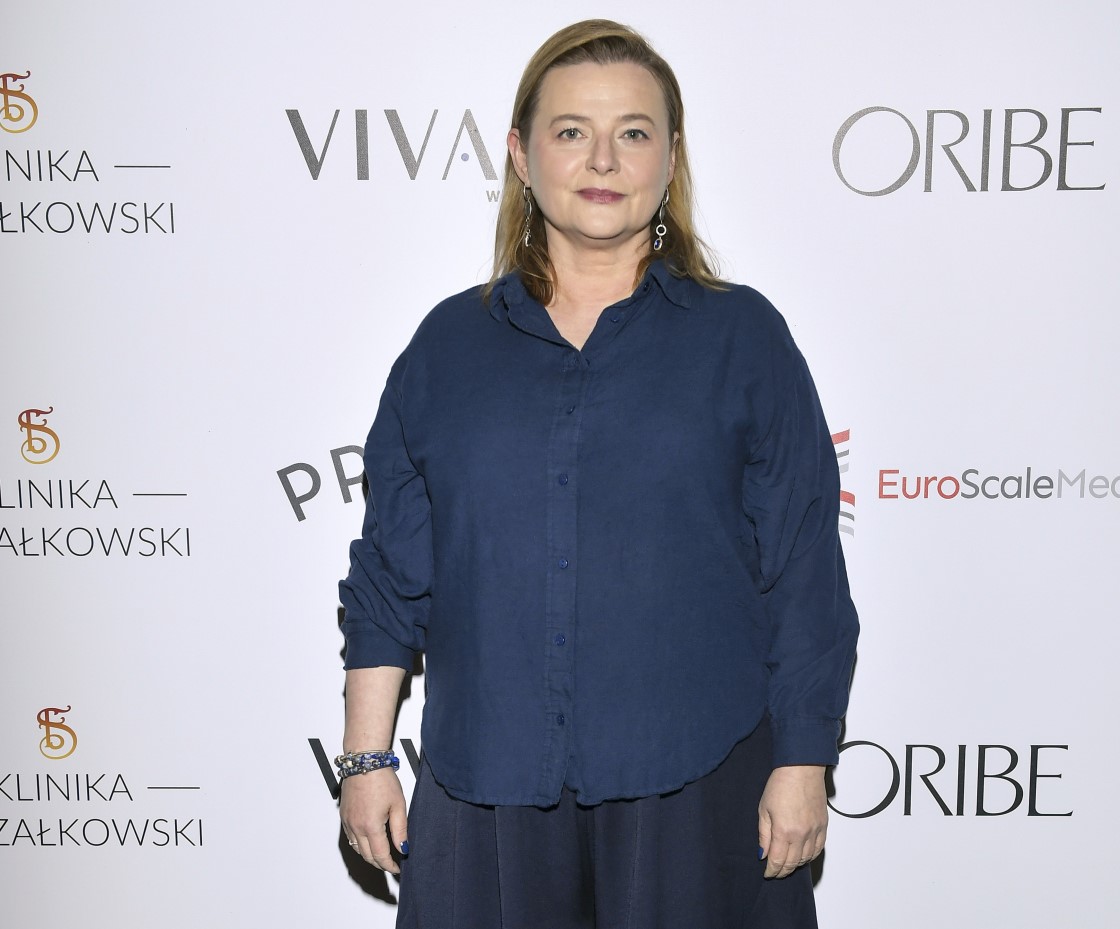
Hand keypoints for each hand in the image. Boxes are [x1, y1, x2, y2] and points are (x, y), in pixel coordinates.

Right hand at [340, 769, 408, 872]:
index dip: (390, 866)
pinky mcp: (343, 815)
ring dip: (369, 855)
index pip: (380, 855)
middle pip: (367, 856)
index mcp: (370, 826)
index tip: (397, 868)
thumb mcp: (398, 805)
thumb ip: (400, 830)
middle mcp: (355, 826)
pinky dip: (359, 844)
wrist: (365, 761)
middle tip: (392, 864)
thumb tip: (403, 849)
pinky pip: (350, 837)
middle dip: (380, 863)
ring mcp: (347, 821)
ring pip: (357, 848)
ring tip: (382, 855)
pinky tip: (369, 841)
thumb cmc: (382, 779)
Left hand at [757, 764, 826, 878]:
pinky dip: (810, 856)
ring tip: (787, 865)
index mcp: (783, 831)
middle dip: (782, 871)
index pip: (777, 861)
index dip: (772, 871)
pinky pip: (819, 849)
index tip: (767, 874)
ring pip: (806, 858)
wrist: (801, 769)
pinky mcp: (823, 826)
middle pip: (792, 863)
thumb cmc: (780, 784)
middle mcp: (801, 835)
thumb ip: (763, 835)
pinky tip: (803, 856)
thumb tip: (762, 854)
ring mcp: (814, 831)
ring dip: (796, 865)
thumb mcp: (764, 809)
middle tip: (776, 872)